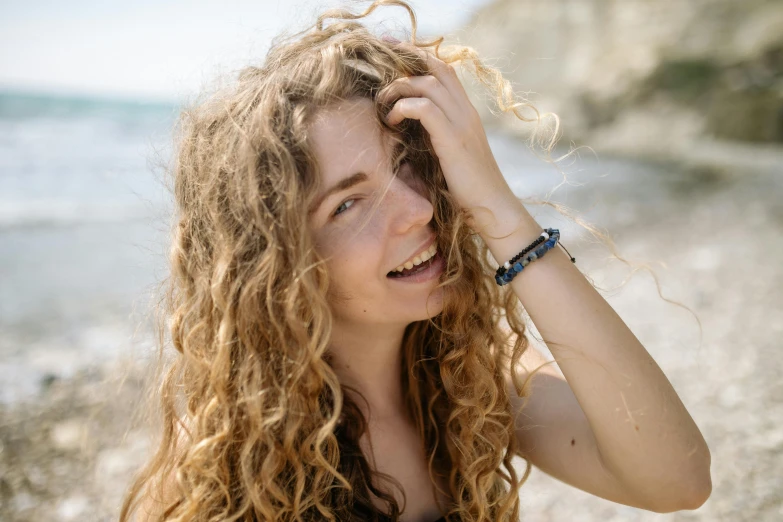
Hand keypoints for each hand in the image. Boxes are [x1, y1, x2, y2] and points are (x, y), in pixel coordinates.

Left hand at [376, 41, 516, 226]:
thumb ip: (435, 136)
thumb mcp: (451, 155)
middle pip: (437, 67)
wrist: (493, 208)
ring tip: (384, 102)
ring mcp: (461, 123)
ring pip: (428, 83)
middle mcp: (466, 111)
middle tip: (381, 52)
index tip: (394, 49)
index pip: (445, 70)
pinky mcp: (452, 139)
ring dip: (399, 87)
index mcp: (466, 112)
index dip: (419, 56)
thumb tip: (408, 128)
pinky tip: (392, 120)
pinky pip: (424, 108)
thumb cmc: (469, 189)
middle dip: (407, 55)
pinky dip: (403, 107)